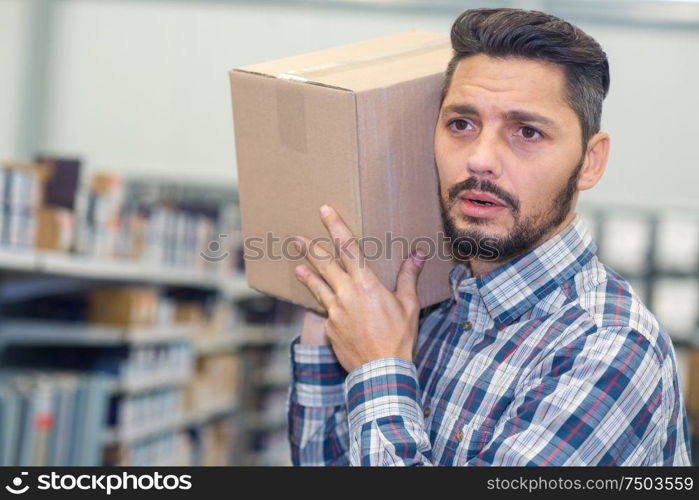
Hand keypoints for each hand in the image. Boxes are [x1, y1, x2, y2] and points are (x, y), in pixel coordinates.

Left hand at [293, 205, 425, 371]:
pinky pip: (324, 309)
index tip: (325, 211)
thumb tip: (417, 254)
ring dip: (307, 273)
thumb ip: (409, 277)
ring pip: (318, 286)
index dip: (335, 226)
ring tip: (297, 265)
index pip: (348, 247)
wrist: (381, 371)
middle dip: (311, 248)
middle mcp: (346, 293)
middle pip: (324, 263)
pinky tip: (320, 300)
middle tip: (298, 237)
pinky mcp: (329, 327)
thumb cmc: (399, 338)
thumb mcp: (409, 305)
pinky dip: (322, 301)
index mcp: (366, 283)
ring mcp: (334, 311)